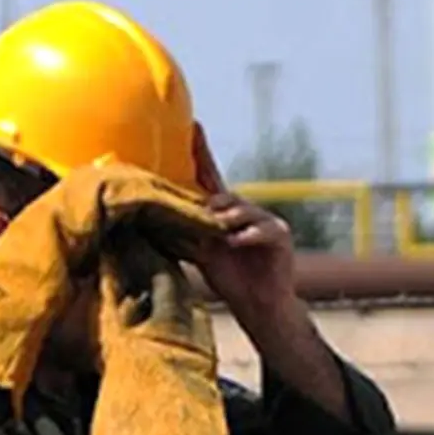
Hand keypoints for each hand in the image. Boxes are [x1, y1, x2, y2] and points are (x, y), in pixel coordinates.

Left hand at [190, 122, 296, 318]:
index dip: (201, 153)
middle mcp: (247, 213)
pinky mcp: (281, 237)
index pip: (211, 177)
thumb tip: (152, 218)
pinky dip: (247, 236)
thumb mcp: (201, 254)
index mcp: (226, 214)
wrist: (259, 307)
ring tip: (220, 230)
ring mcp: (267, 223)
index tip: (193, 127)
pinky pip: (262, 229)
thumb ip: (184, 234)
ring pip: (244, 210)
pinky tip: (236, 243)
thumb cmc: (230, 281)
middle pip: (227, 195)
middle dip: (214, 204)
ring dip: (229, 219)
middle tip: (204, 217)